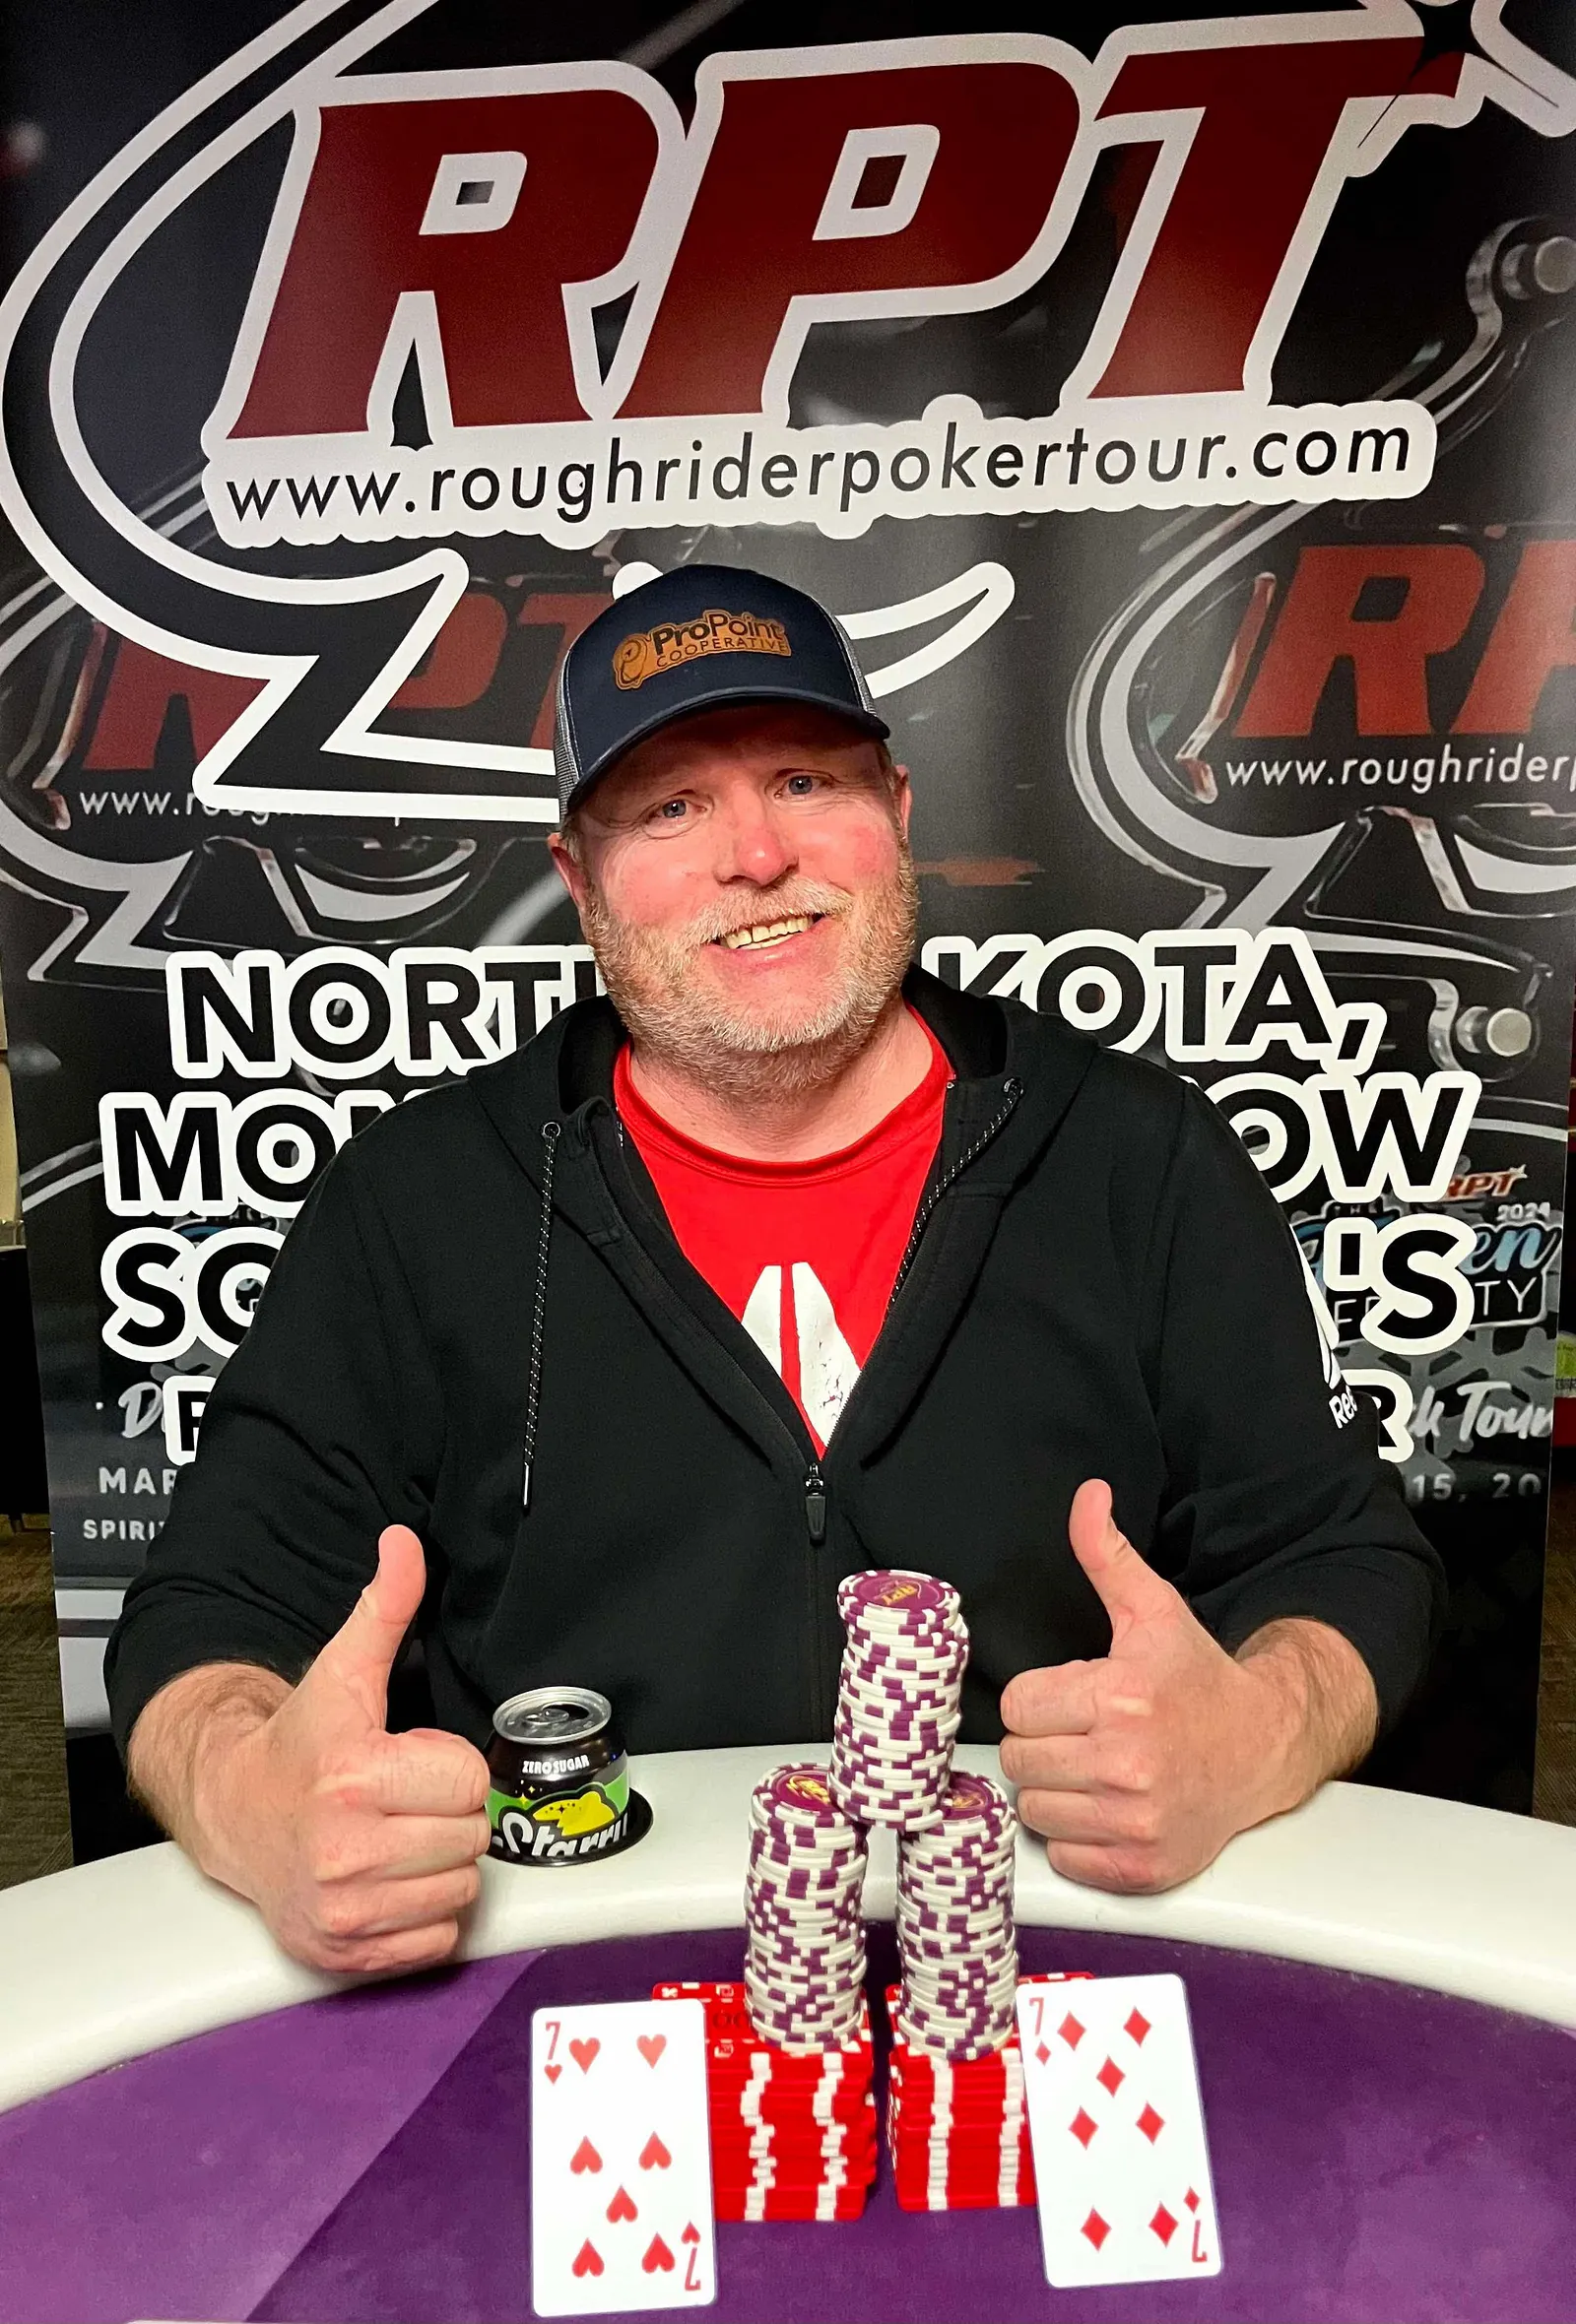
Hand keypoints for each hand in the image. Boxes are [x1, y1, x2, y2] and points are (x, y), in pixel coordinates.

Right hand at [192, 1526, 492, 1972]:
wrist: (234, 1815)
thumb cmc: (298, 1746)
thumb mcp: (341, 1672)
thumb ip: (383, 1608)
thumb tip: (405, 1544)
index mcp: (352, 1778)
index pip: (469, 1781)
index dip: (446, 1766)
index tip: (408, 1762)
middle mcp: (344, 1852)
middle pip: (471, 1837)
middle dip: (445, 1815)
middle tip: (400, 1802)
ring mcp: (345, 1911)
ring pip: (460, 1888)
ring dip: (437, 1865)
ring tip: (392, 1839)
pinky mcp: (347, 1955)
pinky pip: (438, 1938)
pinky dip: (422, 1915)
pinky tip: (386, 1882)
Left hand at [999, 1481, 1348, 1893]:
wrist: (1263, 1748)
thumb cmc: (1198, 1679)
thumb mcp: (1153, 1610)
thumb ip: (1107, 1554)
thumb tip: (1088, 1495)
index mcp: (1122, 1697)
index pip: (1019, 1705)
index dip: (1041, 1698)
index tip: (1075, 1697)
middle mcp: (1127, 1764)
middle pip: (1019, 1760)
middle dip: (1045, 1743)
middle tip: (1087, 1734)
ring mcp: (1135, 1823)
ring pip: (1035, 1811)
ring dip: (1058, 1792)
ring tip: (1099, 1770)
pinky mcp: (1141, 1869)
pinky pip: (1065, 1856)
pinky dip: (1079, 1838)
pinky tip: (1112, 1809)